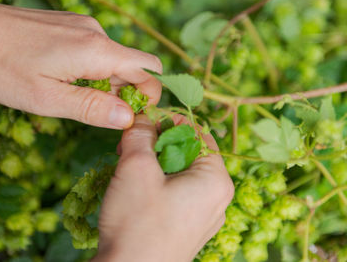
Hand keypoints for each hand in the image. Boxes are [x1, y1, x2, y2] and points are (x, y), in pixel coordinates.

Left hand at [0, 2, 161, 128]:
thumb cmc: (2, 67)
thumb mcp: (47, 98)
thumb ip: (92, 108)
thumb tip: (129, 118)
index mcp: (97, 52)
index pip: (149, 71)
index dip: (149, 97)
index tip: (131, 117)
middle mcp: (97, 34)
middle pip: (135, 66)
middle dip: (129, 92)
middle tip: (102, 113)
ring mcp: (85, 26)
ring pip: (116, 60)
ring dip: (109, 83)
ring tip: (77, 96)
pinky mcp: (73, 26)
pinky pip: (98, 51)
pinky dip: (95, 70)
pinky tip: (69, 78)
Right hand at [94, 115, 233, 261]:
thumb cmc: (137, 225)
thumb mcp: (135, 168)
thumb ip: (140, 135)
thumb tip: (141, 117)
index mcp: (216, 180)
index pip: (199, 134)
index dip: (171, 122)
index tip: (146, 121)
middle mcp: (217, 199)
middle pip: (190, 155)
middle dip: (159, 144)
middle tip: (132, 145)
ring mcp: (205, 217)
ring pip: (182, 175)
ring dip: (156, 164)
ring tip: (129, 166)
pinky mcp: (189, 229)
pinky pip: (178, 195)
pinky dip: (159, 185)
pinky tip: (137, 189)